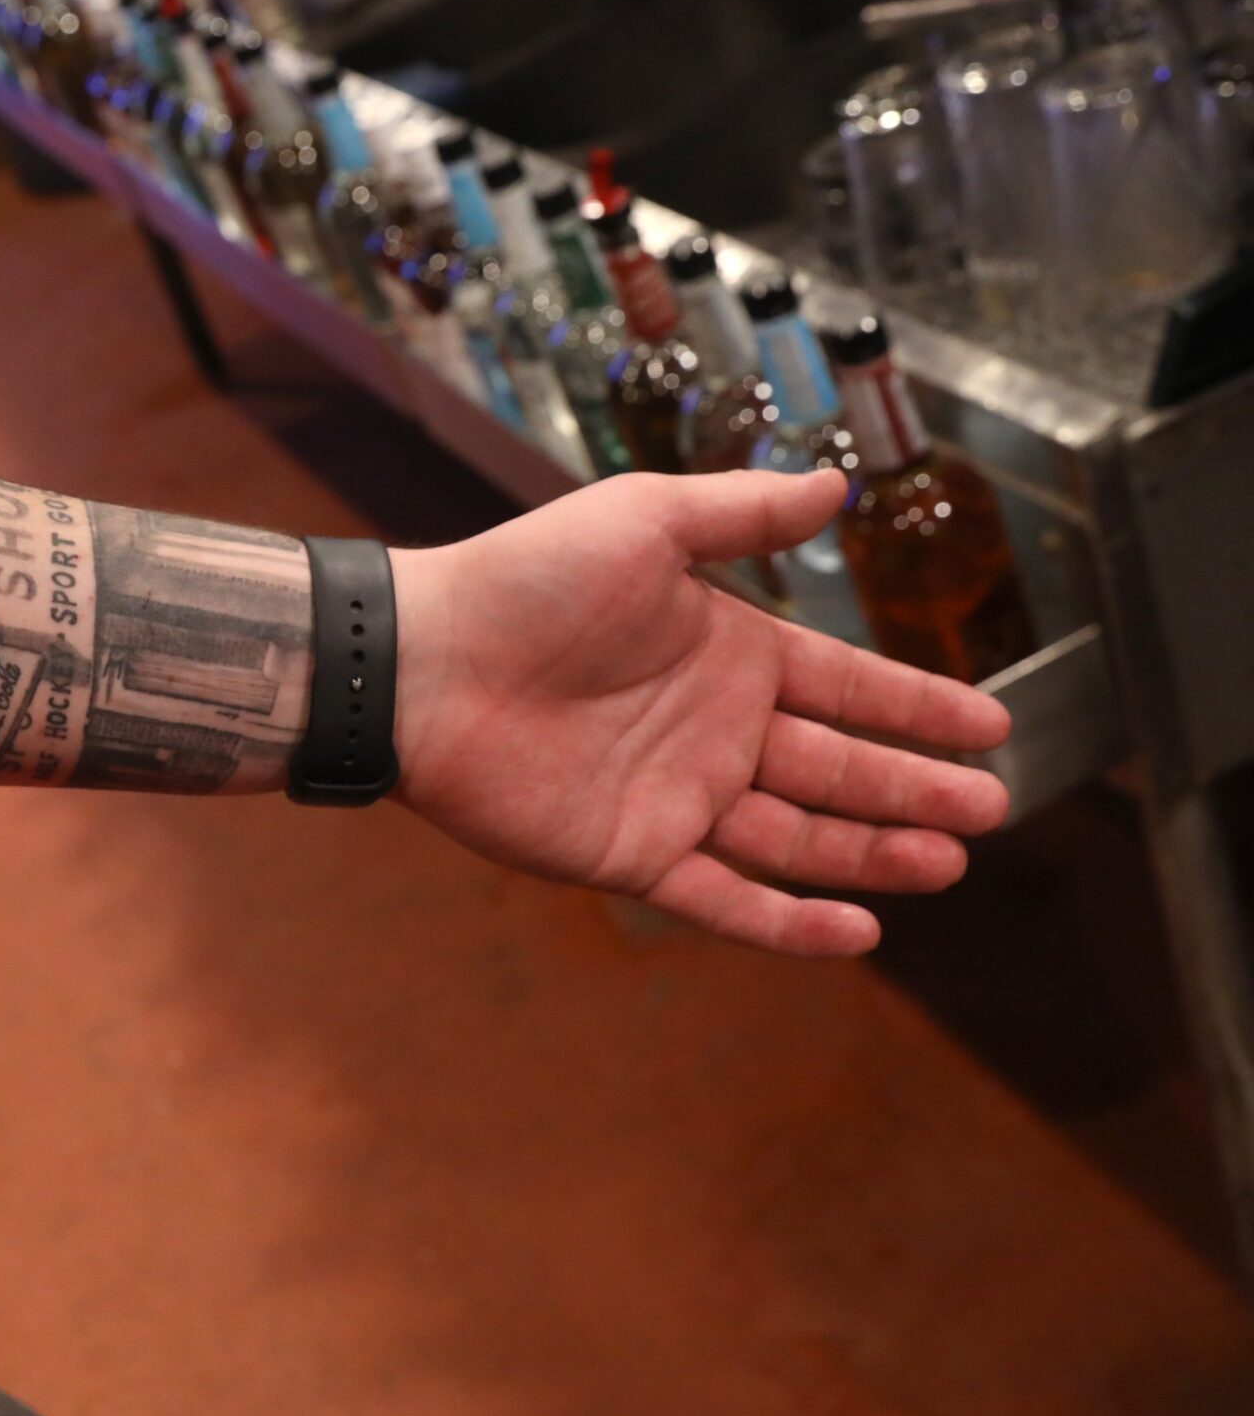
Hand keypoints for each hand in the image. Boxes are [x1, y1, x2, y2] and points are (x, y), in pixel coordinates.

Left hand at [389, 469, 1011, 957]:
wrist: (421, 663)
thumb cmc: (523, 578)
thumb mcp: (644, 520)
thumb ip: (742, 513)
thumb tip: (835, 484)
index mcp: (725, 652)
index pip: (847, 686)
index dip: (917, 707)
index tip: (992, 725)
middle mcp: (711, 730)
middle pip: (837, 771)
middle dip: (915, 790)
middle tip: (994, 808)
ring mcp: (674, 797)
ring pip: (797, 840)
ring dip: (872, 854)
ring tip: (946, 860)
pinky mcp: (630, 854)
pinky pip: (724, 899)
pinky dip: (789, 923)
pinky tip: (859, 931)